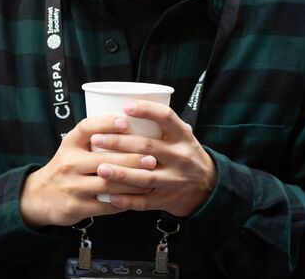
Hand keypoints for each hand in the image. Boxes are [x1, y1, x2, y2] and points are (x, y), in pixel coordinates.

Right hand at [20, 115, 157, 227]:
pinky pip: (105, 205)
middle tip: (152, 158)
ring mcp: (72, 186)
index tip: (125, 122)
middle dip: (131, 159)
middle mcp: (69, 163)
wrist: (40, 196)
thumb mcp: (73, 147)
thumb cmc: (66, 166)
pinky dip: (125, 201)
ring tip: (151, 177)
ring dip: (132, 182)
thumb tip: (134, 123)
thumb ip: (95, 136)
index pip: (86, 128)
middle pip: (104, 159)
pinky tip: (139, 196)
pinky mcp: (76, 207)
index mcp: (69, 143)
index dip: (106, 123)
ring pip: (108, 184)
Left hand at [90, 100, 216, 216]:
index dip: (146, 110)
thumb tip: (125, 103)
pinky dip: (127, 200)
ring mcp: (175, 180)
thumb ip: (161, 124)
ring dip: (120, 173)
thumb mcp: (182, 135)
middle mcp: (180, 156)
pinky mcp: (168, 199)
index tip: (125, 107)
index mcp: (183, 136)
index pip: (166, 117)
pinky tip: (110, 195)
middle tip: (96, 138)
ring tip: (100, 168)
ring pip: (144, 176)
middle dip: (119, 143)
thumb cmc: (185, 154)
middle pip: (147, 147)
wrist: (207, 187)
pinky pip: (145, 201)